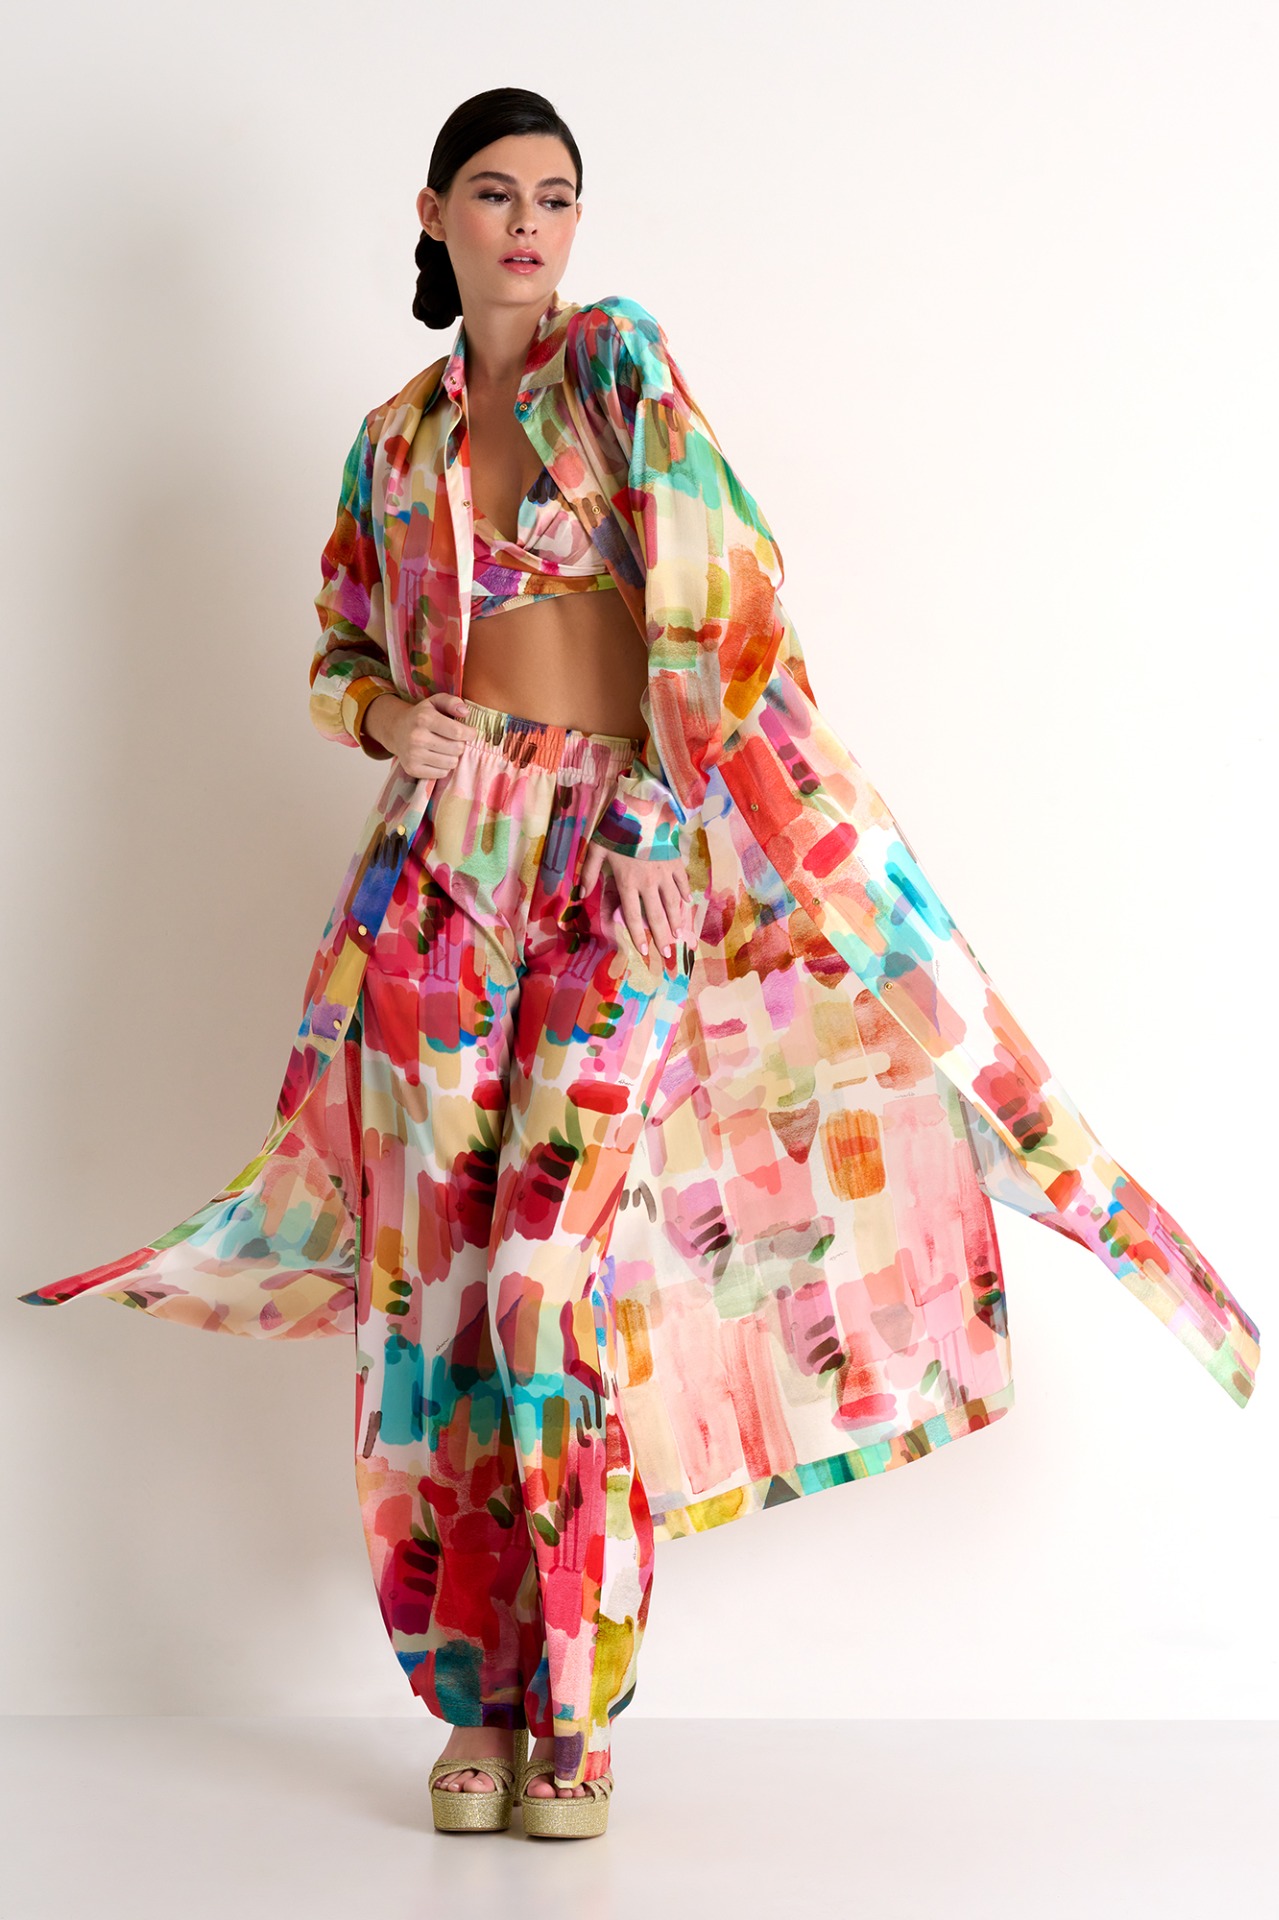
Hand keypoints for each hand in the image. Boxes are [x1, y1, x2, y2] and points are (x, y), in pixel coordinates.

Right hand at [366, 690, 472, 778]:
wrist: (396, 730)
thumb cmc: (421, 716)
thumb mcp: (435, 702)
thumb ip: (452, 702)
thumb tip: (465, 712)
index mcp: (424, 718)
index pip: (458, 732)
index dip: (470, 733)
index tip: (470, 732)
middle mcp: (417, 738)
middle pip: (457, 749)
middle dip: (460, 744)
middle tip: (454, 740)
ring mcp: (413, 755)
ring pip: (451, 763)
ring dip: (453, 756)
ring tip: (445, 748)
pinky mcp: (412, 769)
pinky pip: (442, 773)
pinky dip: (443, 767)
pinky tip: (436, 757)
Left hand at [578, 839, 692, 967]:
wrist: (640, 807)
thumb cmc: (616, 828)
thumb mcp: (596, 849)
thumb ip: (588, 873)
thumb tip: (581, 895)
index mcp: (628, 882)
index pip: (632, 915)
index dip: (638, 935)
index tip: (643, 950)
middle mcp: (648, 882)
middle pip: (656, 915)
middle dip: (662, 937)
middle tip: (667, 954)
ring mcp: (664, 872)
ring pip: (672, 902)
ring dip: (676, 921)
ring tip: (679, 936)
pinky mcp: (675, 861)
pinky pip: (682, 882)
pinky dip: (685, 894)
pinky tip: (687, 905)